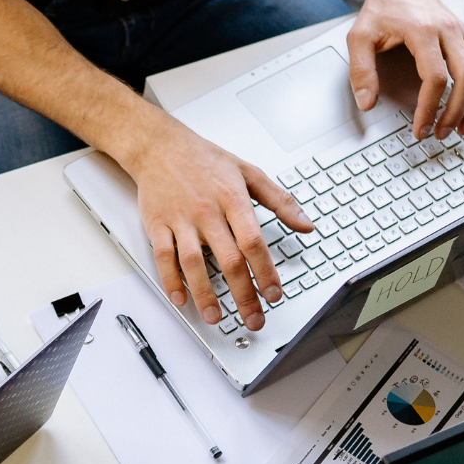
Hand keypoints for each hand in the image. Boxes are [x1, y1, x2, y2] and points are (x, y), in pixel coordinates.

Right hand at [117, 109, 305, 330]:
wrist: (160, 146)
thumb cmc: (204, 159)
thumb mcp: (249, 172)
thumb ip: (280, 200)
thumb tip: (306, 224)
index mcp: (232, 198)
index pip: (253, 242)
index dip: (266, 272)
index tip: (274, 294)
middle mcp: (207, 211)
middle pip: (228, 260)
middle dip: (243, 294)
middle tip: (253, 317)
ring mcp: (180, 219)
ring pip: (194, 263)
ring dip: (205, 294)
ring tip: (216, 317)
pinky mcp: (157, 225)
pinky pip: (163, 257)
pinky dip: (171, 281)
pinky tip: (181, 299)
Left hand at [347, 0, 463, 139]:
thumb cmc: (383, 10)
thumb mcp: (359, 37)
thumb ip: (361, 71)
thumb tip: (367, 103)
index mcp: (423, 31)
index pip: (435, 77)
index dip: (429, 108)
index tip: (421, 128)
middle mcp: (450, 31)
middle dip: (457, 111)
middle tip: (442, 133)